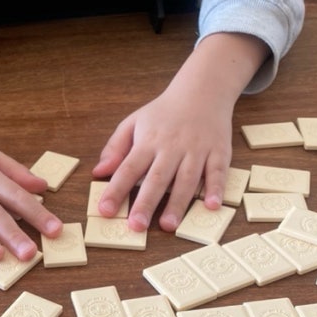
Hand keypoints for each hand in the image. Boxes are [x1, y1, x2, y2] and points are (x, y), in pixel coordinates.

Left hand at [92, 86, 232, 232]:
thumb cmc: (164, 114)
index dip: (116, 190)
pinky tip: (212, 206)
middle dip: (146, 203)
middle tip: (136, 226)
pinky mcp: (219, 151)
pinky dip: (216, 188)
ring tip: (168, 225)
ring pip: (186, 179)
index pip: (128, 169)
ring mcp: (197, 150)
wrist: (203, 90)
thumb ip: (115, 148)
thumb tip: (98, 172)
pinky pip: (218, 172)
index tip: (105, 211)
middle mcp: (172, 147)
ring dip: (178, 203)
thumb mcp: (133, 123)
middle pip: (157, 178)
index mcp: (148, 142)